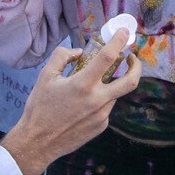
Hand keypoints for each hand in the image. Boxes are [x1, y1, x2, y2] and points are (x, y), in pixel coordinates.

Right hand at [0, 40, 143, 174]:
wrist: (38, 142)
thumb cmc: (39, 107)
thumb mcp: (45, 76)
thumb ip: (62, 57)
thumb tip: (79, 52)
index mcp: (83, 85)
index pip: (108, 57)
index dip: (119, 41)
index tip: (124, 32)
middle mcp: (97, 100)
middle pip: (130, 81)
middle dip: (136, 66)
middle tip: (131, 58)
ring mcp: (102, 115)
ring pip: (114, 94)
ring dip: (108, 85)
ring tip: (89, 86)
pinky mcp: (101, 126)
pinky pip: (106, 108)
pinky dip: (99, 100)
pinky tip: (82, 105)